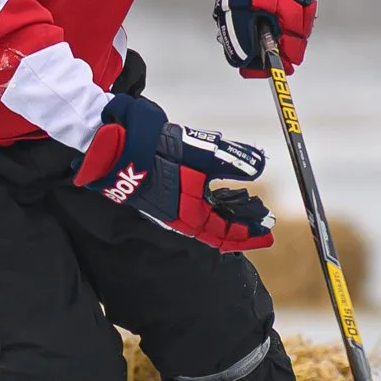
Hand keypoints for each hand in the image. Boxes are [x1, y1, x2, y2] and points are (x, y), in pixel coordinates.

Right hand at [73, 94, 274, 250]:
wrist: (113, 146)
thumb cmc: (155, 152)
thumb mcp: (201, 153)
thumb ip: (231, 160)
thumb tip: (260, 163)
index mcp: (189, 214)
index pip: (224, 234)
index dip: (247, 235)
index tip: (267, 234)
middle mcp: (179, 216)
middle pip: (216, 230)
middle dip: (240, 226)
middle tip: (260, 220)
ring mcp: (168, 206)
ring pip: (204, 218)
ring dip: (225, 214)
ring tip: (243, 204)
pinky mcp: (160, 193)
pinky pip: (191, 206)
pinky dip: (208, 203)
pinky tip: (214, 190)